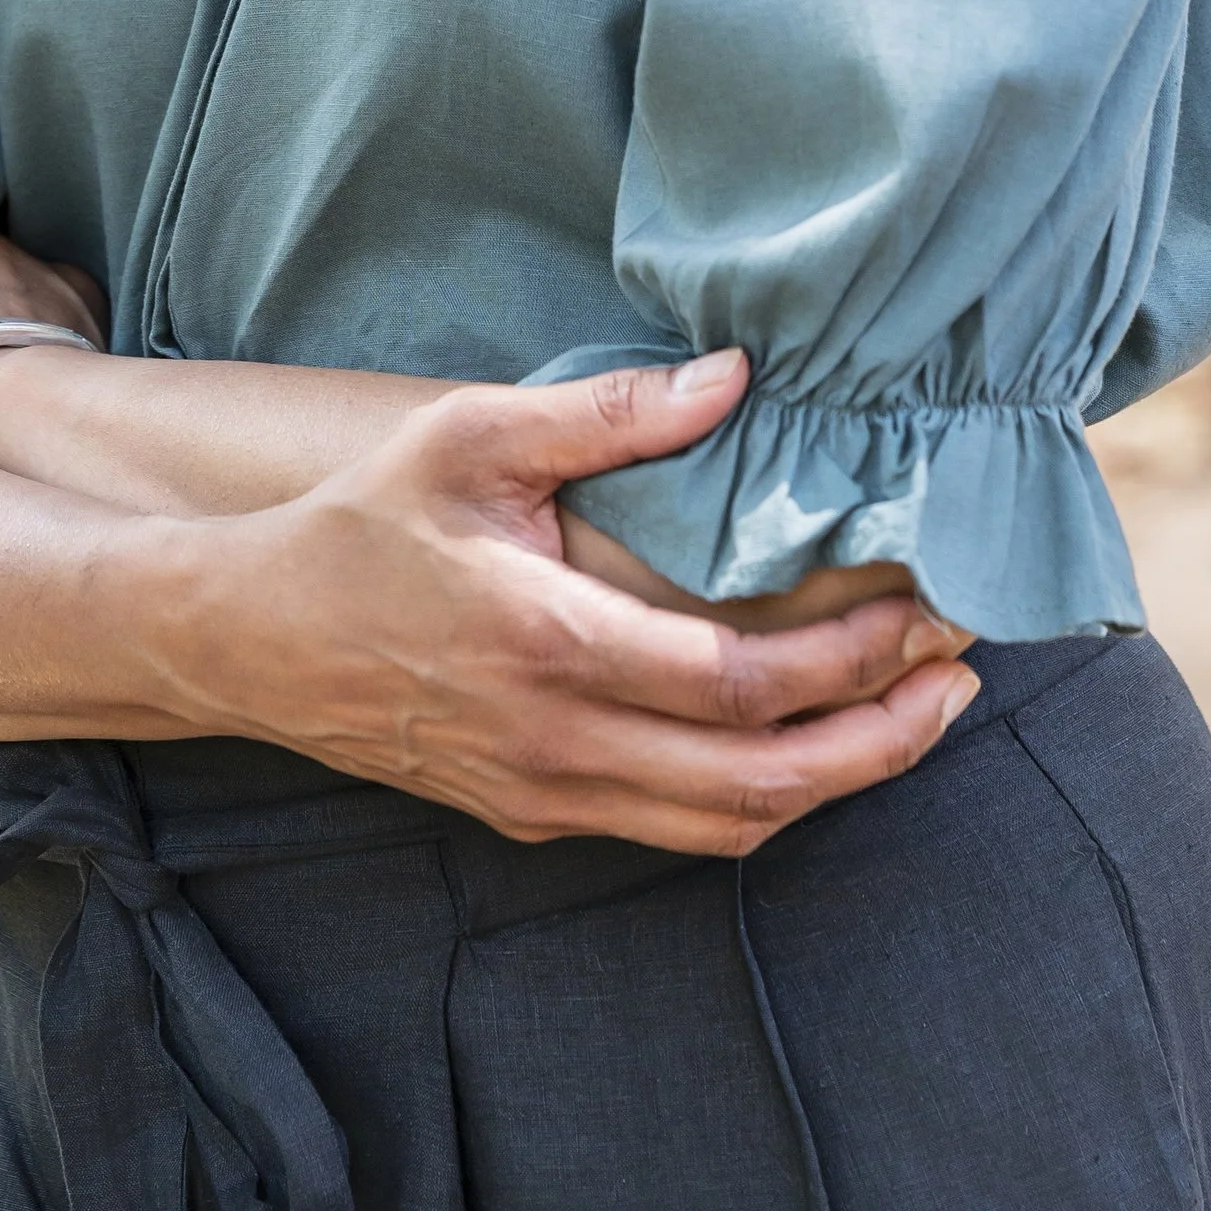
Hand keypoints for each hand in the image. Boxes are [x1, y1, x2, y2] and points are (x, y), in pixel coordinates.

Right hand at [138, 350, 980, 854]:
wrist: (248, 640)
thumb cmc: (361, 522)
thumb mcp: (469, 435)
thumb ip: (610, 414)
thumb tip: (736, 377)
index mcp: (546, 641)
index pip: (739, 680)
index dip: (853, 656)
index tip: (930, 605)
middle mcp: (556, 742)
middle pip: (761, 781)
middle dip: (883, 734)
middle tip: (962, 673)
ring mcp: (546, 794)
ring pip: (729, 827)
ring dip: (841, 780)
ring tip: (918, 713)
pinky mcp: (534, 817)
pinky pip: (679, 833)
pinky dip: (766, 800)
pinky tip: (814, 745)